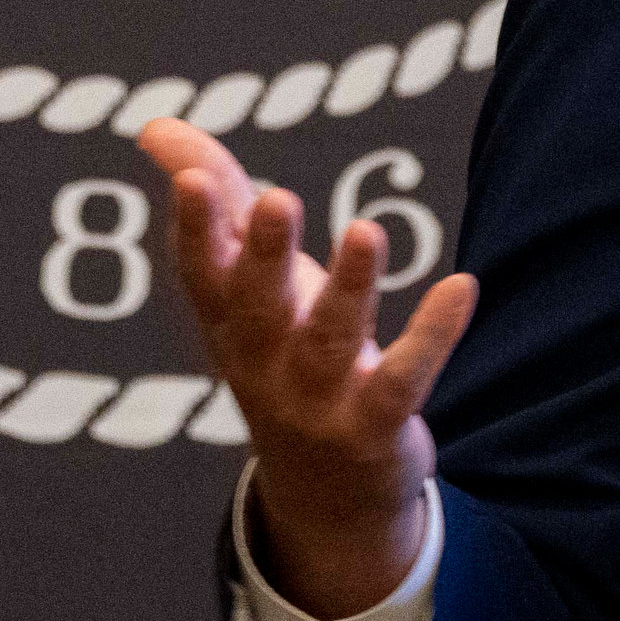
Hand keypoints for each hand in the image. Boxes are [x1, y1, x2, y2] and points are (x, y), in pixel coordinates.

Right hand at [141, 117, 478, 620]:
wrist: (325, 493)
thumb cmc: (284, 354)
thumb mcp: (247, 285)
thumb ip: (216, 202)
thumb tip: (156, 126)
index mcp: (229, 323)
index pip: (202, 274)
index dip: (194, 229)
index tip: (191, 178)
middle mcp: (264, 363)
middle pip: (258, 309)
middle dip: (264, 257)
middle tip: (276, 200)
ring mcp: (317, 400)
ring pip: (331, 342)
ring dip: (349, 288)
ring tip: (367, 230)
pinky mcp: (375, 425)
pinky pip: (403, 381)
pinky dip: (432, 337)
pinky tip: (462, 286)